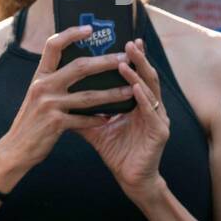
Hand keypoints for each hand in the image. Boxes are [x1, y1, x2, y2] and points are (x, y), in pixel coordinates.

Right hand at [0, 25, 135, 175]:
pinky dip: (98, 120)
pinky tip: (110, 118)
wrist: (15, 149)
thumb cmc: (31, 121)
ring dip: (112, 93)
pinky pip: (84, 120)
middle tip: (125, 58)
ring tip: (130, 90)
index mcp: (40, 75)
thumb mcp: (37, 95)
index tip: (89, 28)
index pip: (53, 45)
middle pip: (80, 67)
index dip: (71, 34)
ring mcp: (49, 104)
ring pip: (88, 96)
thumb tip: (79, 68)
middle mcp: (43, 86)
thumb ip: (53, 81)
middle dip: (106, 62)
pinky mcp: (55, 123)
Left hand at [72, 38, 169, 204]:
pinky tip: (135, 89)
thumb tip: (60, 98)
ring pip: (151, 91)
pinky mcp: (160, 132)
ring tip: (126, 61)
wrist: (130, 179)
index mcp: (139, 103)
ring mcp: (158, 118)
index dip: (133, 58)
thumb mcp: (97, 128)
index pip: (136, 75)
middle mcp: (152, 107)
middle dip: (139, 59)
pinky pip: (152, 112)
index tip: (123, 40)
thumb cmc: (117, 152)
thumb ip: (83, 112)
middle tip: (130, 42)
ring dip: (138, 75)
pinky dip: (144, 100)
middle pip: (146, 77)